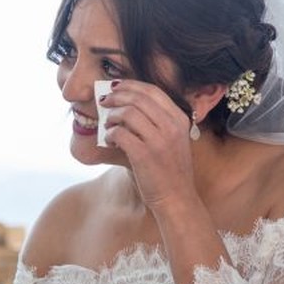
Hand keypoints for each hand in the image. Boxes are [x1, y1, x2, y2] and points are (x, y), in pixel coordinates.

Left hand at [100, 79, 198, 209]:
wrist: (176, 198)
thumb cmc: (169, 169)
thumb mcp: (173, 139)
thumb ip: (157, 121)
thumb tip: (126, 104)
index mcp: (179, 119)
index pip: (152, 91)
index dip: (131, 85)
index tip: (116, 87)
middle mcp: (171, 126)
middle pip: (138, 98)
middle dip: (116, 96)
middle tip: (104, 101)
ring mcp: (159, 140)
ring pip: (128, 113)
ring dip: (112, 116)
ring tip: (107, 124)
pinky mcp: (144, 155)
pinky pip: (120, 133)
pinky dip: (110, 134)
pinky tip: (109, 140)